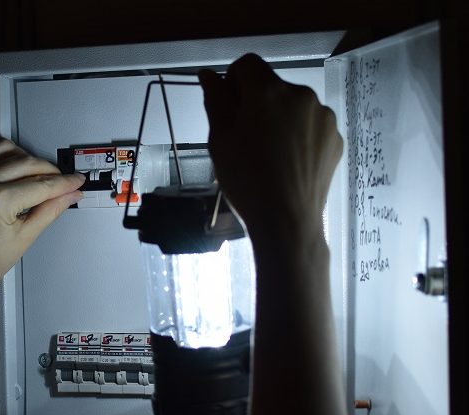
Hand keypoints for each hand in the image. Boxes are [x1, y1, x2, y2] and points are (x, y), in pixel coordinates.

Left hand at [0, 138, 83, 306]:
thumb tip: (71, 194)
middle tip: (60, 182)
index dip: (65, 183)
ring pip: (3, 147)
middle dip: (49, 171)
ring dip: (22, 157)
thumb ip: (49, 211)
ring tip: (31, 175)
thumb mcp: (23, 240)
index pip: (42, 184)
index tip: (77, 181)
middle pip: (26, 162)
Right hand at [199, 54, 342, 250]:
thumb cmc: (245, 180)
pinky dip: (299, 138)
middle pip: (272, 87)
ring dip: (280, 120)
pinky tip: (289, 164)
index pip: (247, 64)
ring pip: (293, 107)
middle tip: (247, 141)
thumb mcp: (219, 140)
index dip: (234, 83)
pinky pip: (311, 127)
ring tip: (270, 156)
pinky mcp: (335, 137)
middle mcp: (300, 94)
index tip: (230, 111)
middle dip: (258, 105)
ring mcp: (323, 116)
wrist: (286, 220)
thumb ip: (216, 100)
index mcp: (267, 91)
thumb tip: (209, 74)